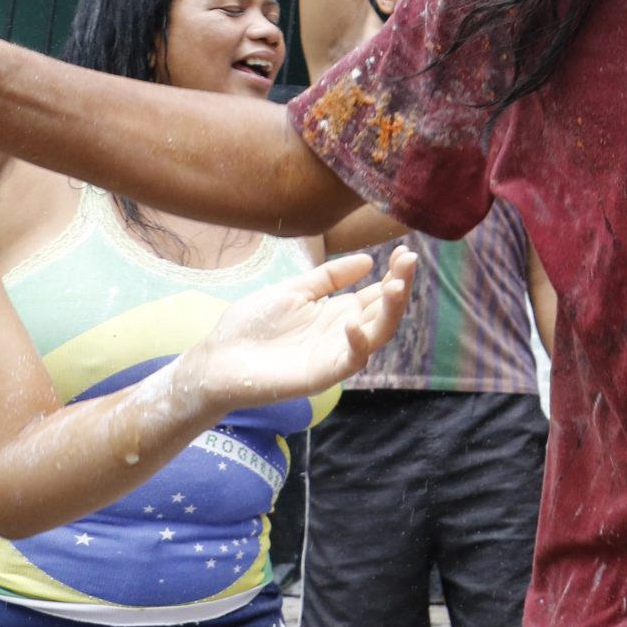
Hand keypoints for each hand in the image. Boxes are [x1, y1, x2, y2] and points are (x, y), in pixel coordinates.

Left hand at [172, 248, 415, 411]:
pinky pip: (349, 361)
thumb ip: (328, 277)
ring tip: (395, 285)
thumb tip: (368, 260)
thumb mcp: (292, 291)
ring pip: (377, 335)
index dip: (394, 274)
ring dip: (391, 311)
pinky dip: (357, 344)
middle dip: (400, 286)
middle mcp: (343, 333)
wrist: (216, 359)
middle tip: (409, 261)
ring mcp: (335, 354)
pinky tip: (354, 322)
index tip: (404, 251)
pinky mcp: (322, 374)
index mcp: (337, 312)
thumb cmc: (250, 325)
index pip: (377, 294)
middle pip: (384, 312)